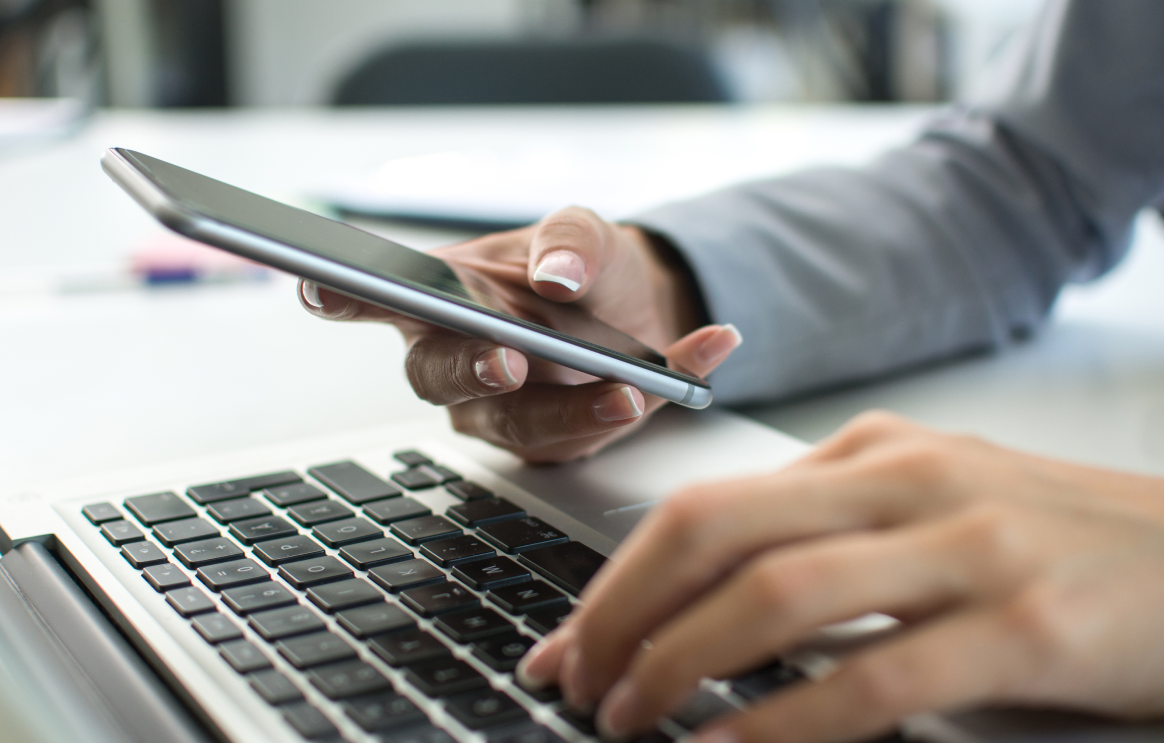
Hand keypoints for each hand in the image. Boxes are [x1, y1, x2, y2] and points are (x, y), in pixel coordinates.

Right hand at [298, 206, 741, 461]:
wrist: (639, 309)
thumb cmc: (583, 269)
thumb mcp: (584, 233)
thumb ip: (570, 241)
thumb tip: (556, 276)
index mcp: (442, 298)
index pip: (375, 296)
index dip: (341, 296)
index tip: (321, 287)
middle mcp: (456, 361)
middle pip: (440, 377)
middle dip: (474, 370)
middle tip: (509, 359)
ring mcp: (499, 412)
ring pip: (520, 425)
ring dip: (580, 408)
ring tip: (637, 386)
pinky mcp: (551, 443)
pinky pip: (591, 436)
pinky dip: (656, 396)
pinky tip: (703, 352)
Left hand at [518, 412, 1163, 742]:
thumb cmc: (1060, 544)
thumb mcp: (933, 510)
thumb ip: (829, 535)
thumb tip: (702, 596)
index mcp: (875, 452)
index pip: (707, 505)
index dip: (618, 578)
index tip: (569, 640)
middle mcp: (908, 481)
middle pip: (715, 535)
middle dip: (622, 616)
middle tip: (577, 684)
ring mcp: (968, 547)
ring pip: (776, 598)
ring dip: (681, 665)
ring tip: (631, 718)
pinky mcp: (1024, 626)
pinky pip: (872, 678)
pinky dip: (782, 723)